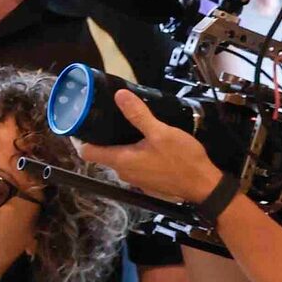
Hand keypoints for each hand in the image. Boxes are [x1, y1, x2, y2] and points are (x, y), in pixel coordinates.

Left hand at [75, 89, 223, 206]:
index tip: (78, 123)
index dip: (78, 138)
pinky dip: (132, 151)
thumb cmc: (183, 160)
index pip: (86, 152)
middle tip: (105, 115)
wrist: (204, 185)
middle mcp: (123, 172)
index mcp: (121, 161)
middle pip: (102, 153)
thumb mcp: (160, 132)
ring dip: (118, 143)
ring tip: (126, 123)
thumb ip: (138, 115)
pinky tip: (143, 138)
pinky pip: (132, 163)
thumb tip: (119, 96)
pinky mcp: (146, 180)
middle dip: (101, 135)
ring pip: (118, 157)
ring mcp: (135, 178)